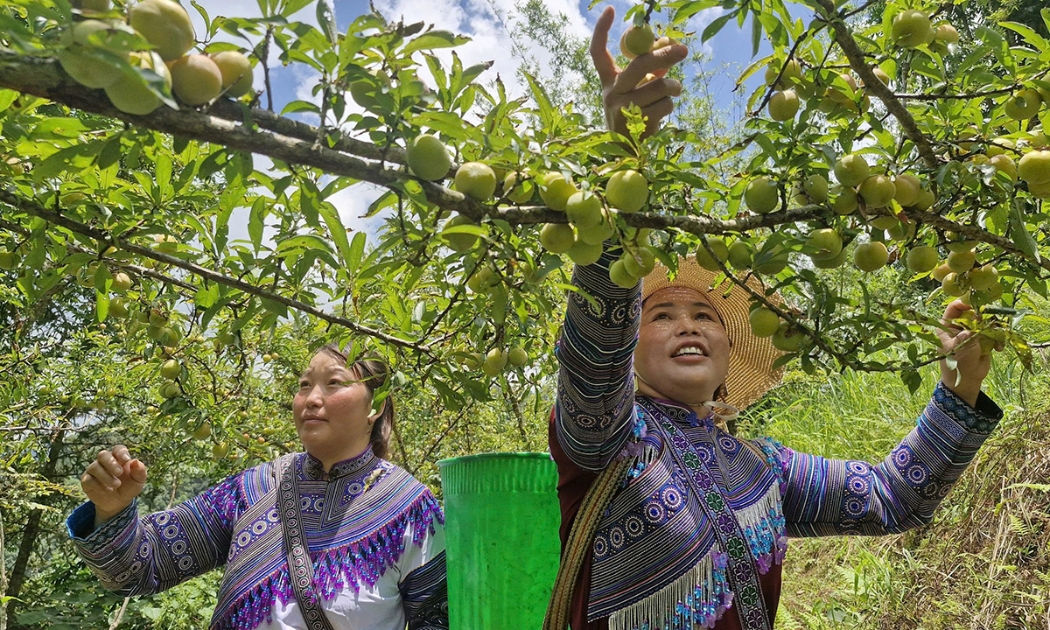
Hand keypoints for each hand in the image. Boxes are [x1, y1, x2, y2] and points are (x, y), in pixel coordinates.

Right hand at [81, 445, 147, 527]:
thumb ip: (140, 471)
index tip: (126, 460)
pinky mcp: (86, 481)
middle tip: (119, 472)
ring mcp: (94, 470)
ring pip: (95, 467)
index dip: (121, 452)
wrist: (118, 503)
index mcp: (119, 458)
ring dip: (106, 476)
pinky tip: (108, 491)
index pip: (117, 449)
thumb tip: (135, 461)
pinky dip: (98, 485)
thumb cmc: (129, 487)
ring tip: (116, 485)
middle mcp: (104, 461)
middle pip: (103, 455)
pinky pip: (88, 480)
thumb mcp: (139, 481)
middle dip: (110, 463)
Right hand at [590, 6, 687, 138]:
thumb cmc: (636, 118)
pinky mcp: (637, 123)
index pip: (598, 52)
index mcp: (608, 83)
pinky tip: (662, 114)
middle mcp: (611, 94)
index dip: (602, 31)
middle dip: (665, 55)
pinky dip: (670, 105)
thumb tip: (670, 43)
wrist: (628, 156)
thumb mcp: (638, 92)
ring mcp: (622, 109)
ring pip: (659, 86)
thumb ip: (652, 69)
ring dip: (673, 87)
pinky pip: (665, 104)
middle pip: (639, 64)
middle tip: (683, 50)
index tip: (610, 10)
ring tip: (673, 92)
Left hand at [936, 301, 995, 406]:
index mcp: (947, 326)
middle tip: (989, 323)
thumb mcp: (958, 348)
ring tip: (995, 339)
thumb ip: (967, 334)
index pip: (954, 308)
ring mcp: (973, 332)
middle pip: (973, 313)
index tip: (975, 305)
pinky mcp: (984, 339)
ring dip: (993, 329)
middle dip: (983, 316)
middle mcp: (960, 327)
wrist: (967, 380)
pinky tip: (998, 349)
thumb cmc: (956, 364)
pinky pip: (994, 333)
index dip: (964, 303)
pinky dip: (998, 339)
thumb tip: (975, 321)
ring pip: (986, 322)